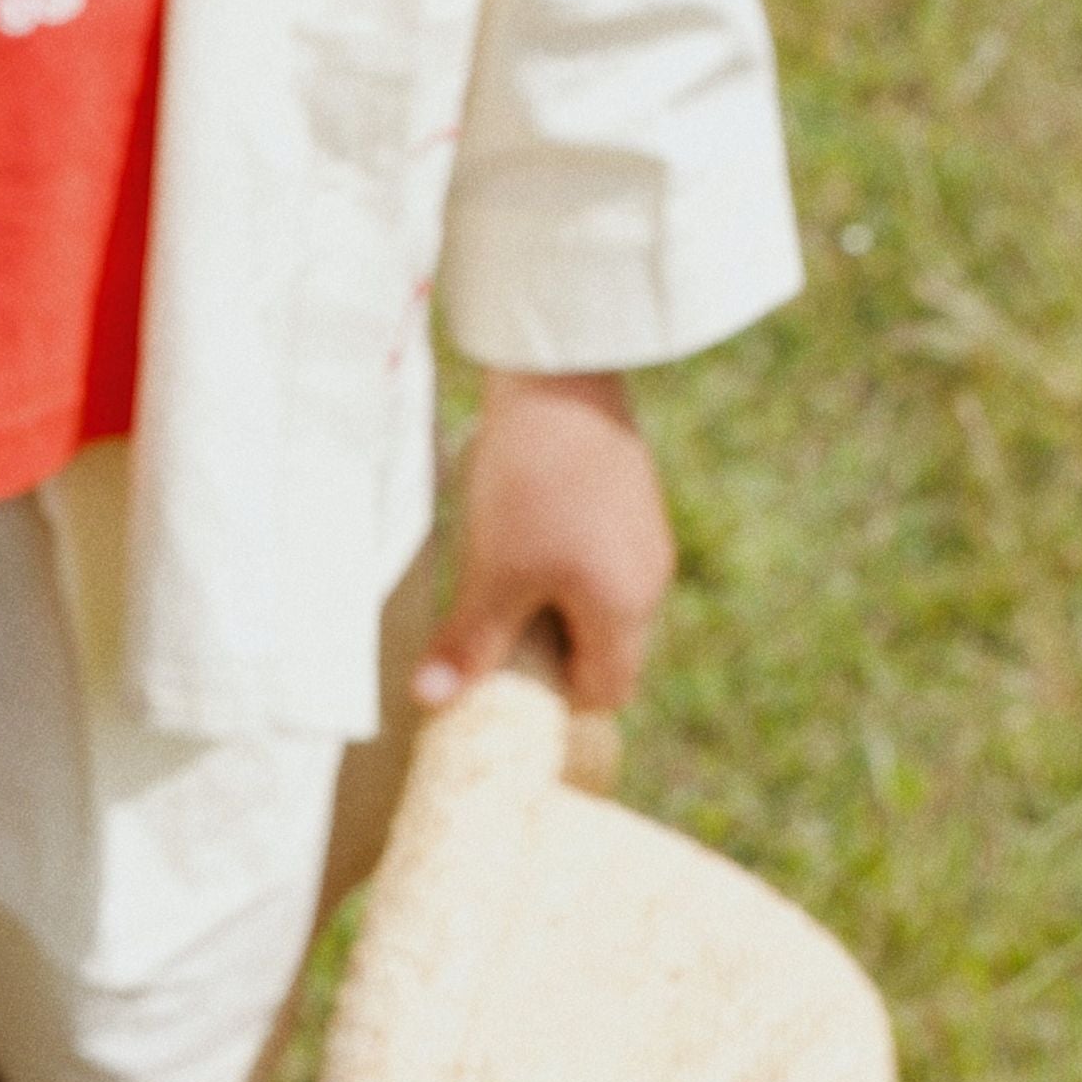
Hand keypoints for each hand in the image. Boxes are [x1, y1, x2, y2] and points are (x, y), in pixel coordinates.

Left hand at [413, 368, 673, 716]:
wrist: (560, 381)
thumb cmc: (531, 482)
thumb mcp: (493, 572)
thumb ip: (470, 642)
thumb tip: (431, 701)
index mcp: (625, 608)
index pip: (607, 691)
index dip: (557, 699)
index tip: (508, 680)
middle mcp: (649, 579)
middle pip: (605, 650)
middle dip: (551, 653)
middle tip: (495, 632)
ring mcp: (644, 537)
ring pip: (600, 603)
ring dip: (553, 607)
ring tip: (504, 577)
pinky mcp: (630, 501)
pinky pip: (600, 559)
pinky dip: (564, 566)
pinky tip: (523, 531)